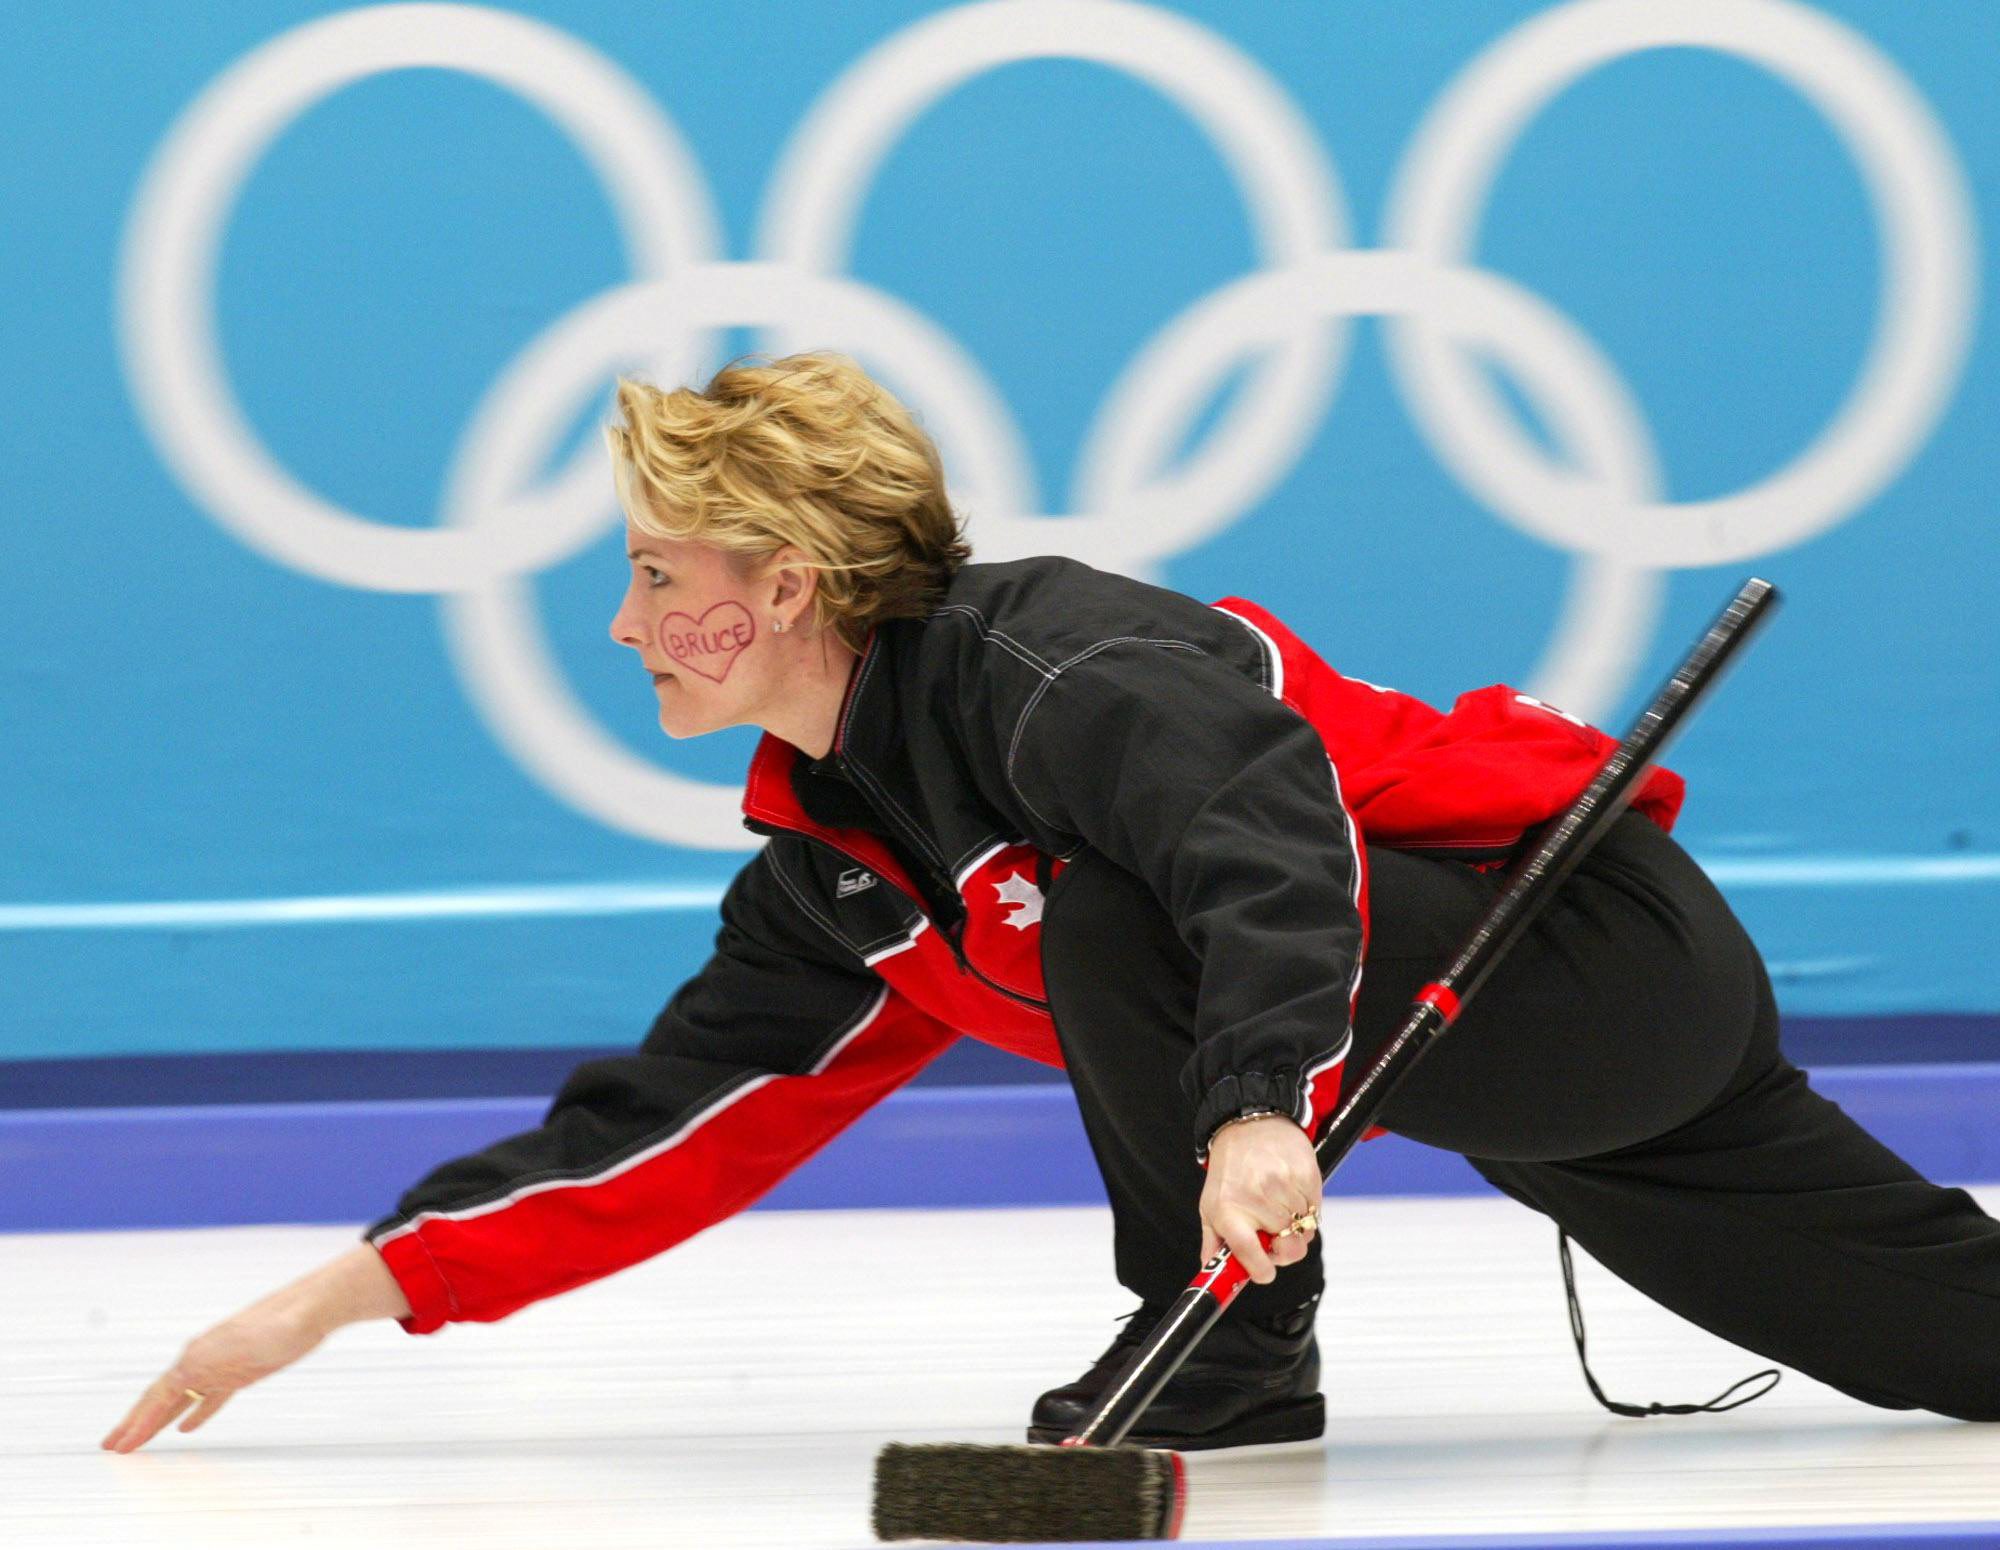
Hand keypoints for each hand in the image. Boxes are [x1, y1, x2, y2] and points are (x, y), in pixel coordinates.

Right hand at [100, 1303, 324, 1452]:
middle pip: (161, 1398)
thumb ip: (210, 1361)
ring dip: (158, 1422)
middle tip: (112, 1446)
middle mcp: (202, 1360)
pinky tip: (186, 1428)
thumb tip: (185, 1373)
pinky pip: (210, 1399)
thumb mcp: (241, 1343)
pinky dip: (195, 1414)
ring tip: (138, 1442)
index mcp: (197, 1355)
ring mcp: (221, 1367)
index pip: (157, 1395)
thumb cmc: (280, 1322)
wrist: (311, 1309)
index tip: (119, 1446)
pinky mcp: (242, 1373)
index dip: (137, 1422)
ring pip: (181, 1401)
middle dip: (135, 1424)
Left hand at [1199, 1113, 1321, 1285]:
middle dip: (1285, 1249)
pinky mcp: (1305, 1174)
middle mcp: (1255, 1199)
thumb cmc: (1230, 1170)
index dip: (1262, 1271)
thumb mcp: (1211, 1206)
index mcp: (1228, 1211)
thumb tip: (1213, 1275)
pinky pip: (1315, 1209)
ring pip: (1304, 1230)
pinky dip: (1307, 1207)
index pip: (1250, 1255)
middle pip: (1288, 1249)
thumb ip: (1214, 1244)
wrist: (1250, 1124)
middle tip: (1276, 1237)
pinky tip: (1291, 1191)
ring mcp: (1282, 1186)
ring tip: (1279, 1204)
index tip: (1265, 1272)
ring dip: (1296, 1226)